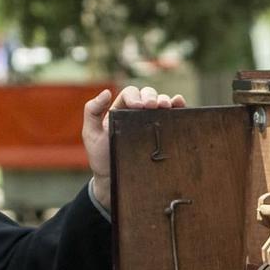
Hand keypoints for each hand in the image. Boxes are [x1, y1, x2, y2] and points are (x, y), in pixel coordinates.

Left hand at [84, 84, 186, 203]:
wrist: (114, 177)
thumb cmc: (101, 156)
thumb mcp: (90, 133)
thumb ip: (92, 111)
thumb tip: (106, 92)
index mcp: (120, 109)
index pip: (130, 94)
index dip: (135, 96)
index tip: (137, 105)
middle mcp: (137, 112)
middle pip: (147, 94)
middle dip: (151, 96)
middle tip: (152, 106)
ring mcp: (151, 121)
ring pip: (161, 101)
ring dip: (165, 100)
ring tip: (165, 106)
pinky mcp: (162, 131)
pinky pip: (172, 115)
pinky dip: (178, 106)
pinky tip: (179, 104)